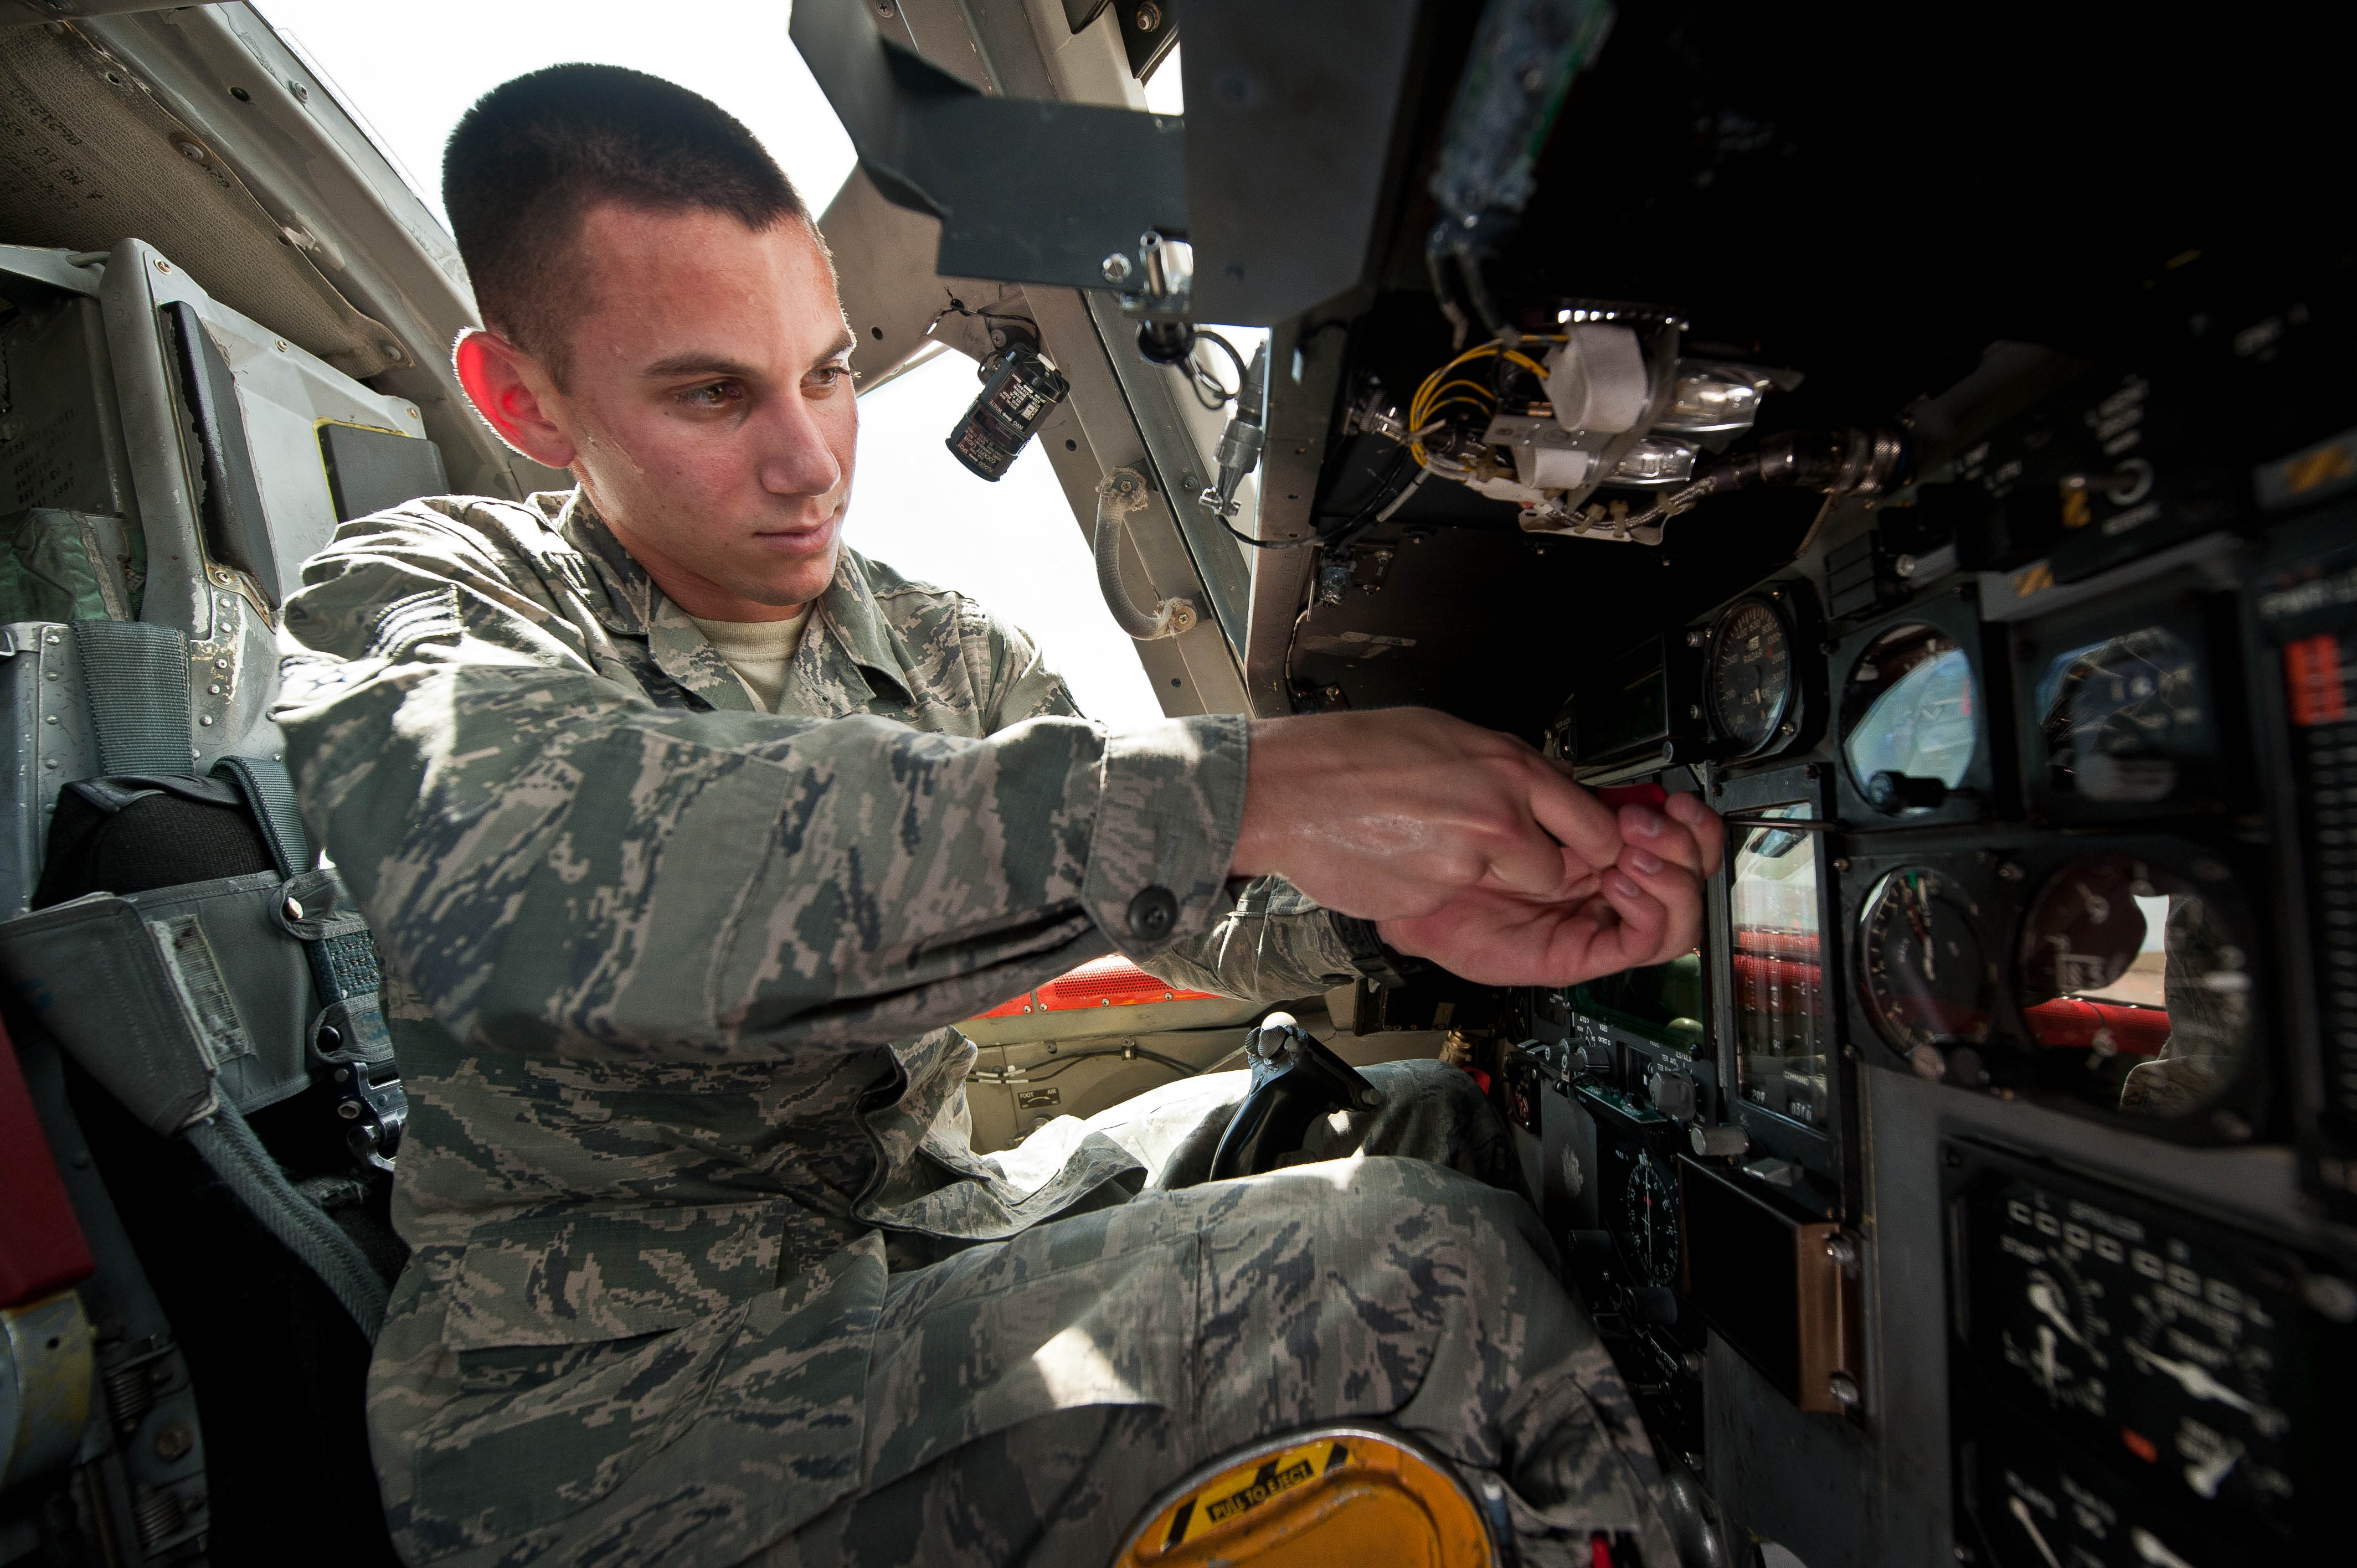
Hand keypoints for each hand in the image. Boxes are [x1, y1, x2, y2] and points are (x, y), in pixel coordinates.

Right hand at [1231, 708, 1621, 920]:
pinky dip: (1435, 887)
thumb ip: (1506, 769)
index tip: (1583, 847)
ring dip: (1482, 878)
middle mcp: (1500, 818)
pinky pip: (1454, 901)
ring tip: (1432, 843)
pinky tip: (1403, 856)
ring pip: (1506, 889)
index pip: (1596, 825)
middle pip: (1560, 871)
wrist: (1291, 789)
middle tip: (1498, 850)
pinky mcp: (1433, 899)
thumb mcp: (1451, 736)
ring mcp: (1466, 864)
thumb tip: (1541, 791)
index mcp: (1511, 769)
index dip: (1591, 843)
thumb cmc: (1358, 755)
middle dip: (1538, 870)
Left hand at [1376, 792, 1724, 986]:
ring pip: (1677, 917)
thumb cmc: (1445, 834)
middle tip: (1652, 820)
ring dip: (1671, 877)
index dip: (1684, 821)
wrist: (1393, 865)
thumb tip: (1630, 793)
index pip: (1672, 842)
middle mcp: (1599, 887)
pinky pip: (1638, 943)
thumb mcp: (1522, 803)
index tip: (1669, 798)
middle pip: (1686, 878)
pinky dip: (1646, 910)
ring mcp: (1589, 921)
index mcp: (1593, 848)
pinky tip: (1619, 881)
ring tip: (1633, 851)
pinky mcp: (1573, 954)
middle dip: (1687, 844)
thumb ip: (1576, 803)